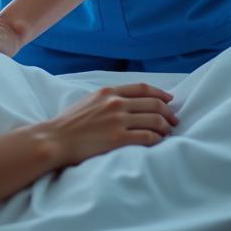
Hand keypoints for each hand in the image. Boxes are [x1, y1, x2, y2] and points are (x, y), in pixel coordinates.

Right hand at [45, 83, 176, 165]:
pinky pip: (147, 137)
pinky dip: (157, 139)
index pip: (142, 88)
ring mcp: (118, 120)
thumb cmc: (70, 122)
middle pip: (153, 103)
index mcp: (108, 91)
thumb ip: (108, 98)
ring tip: (167, 133)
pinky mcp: (118, 138)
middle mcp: (115, 102)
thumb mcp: (89, 100)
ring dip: (165, 127)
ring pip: (154, 120)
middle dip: (168, 112)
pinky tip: (158, 142)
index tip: (169, 100)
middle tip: (173, 120)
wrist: (57, 138)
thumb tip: (127, 102)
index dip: (160, 93)